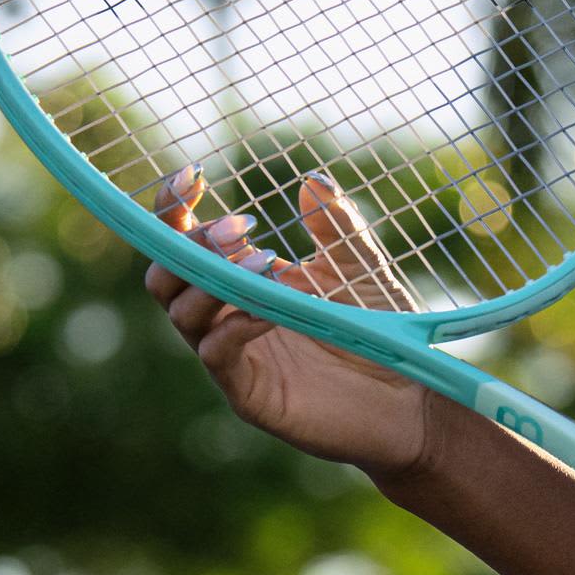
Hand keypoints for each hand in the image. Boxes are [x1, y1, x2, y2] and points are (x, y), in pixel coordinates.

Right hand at [141, 161, 429, 474]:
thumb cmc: (379, 332)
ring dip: (215, 279)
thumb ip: (336, 227)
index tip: (192, 175)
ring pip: (183, 312)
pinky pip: (217, 353)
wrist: (409, 399)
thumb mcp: (361, 267)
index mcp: (240, 283)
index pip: (184, 244)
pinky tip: (273, 305)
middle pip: (165, 276)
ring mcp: (232, 358)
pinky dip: (237, 322)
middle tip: (242, 227)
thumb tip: (311, 182)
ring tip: (266, 262)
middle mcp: (224, 319)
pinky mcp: (247, 393)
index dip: (173, 210)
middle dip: (191, 243)